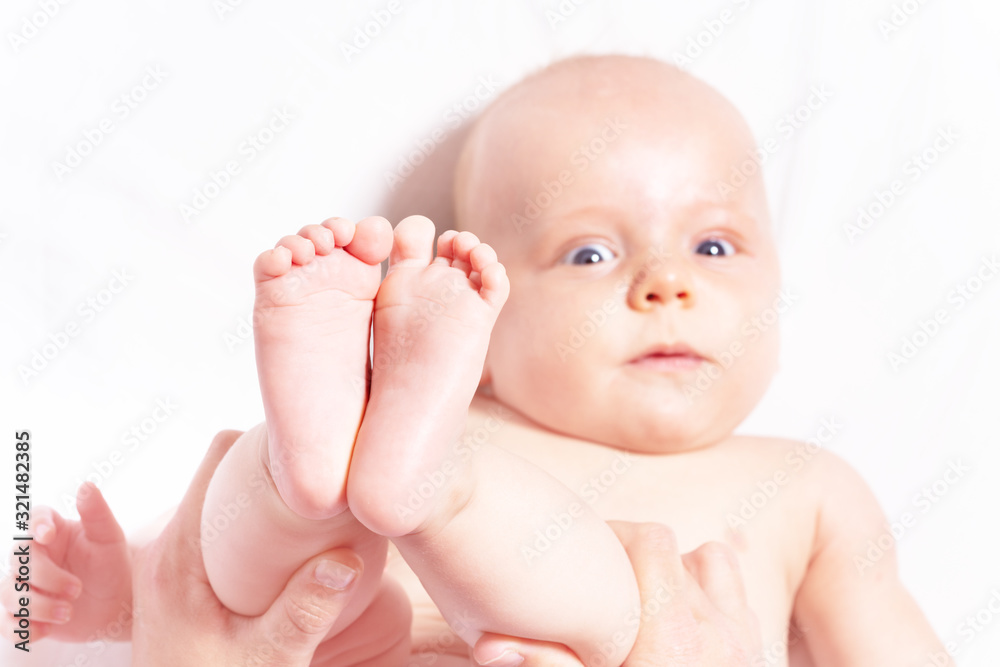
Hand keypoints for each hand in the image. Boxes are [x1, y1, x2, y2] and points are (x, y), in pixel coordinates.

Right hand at [1, 483, 131, 641]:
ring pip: (9, 593)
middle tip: (77, 589)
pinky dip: (23, 628)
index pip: (35, 519)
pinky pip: (8, 623)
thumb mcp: (110, 538)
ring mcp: (27, 585)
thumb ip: (97, 512)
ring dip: (36, 605)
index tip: (48, 535)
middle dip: (44, 577)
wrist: (118, 605)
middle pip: (18, 560)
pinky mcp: (26, 613)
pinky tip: (46, 630)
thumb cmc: (114, 565)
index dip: (36, 525)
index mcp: (55, 532)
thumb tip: (86, 485)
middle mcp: (36, 556)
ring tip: (68, 612)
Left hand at [131, 429, 409, 666]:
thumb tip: (348, 557)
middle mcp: (170, 549)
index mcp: (179, 555)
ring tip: (313, 501)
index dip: (261, 441)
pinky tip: (291, 543)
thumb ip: (304, 611)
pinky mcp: (185, 583)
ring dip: (261, 494)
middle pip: (220, 470)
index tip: (310, 450)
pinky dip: (253, 523)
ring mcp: (176, 565)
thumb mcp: (267, 661)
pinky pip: (219, 529)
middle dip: (270, 463)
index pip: (215, 458)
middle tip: (323, 473)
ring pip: (219, 498)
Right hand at [473, 522, 761, 666]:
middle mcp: (710, 628)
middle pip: (669, 550)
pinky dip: (707, 591)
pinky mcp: (753, 653)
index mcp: (667, 636)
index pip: (649, 539)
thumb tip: (487, 645)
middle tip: (598, 582)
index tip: (583, 556)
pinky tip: (680, 618)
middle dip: (631, 554)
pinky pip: (734, 595)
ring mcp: (738, 640)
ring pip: (706, 563)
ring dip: (674, 567)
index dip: (613, 535)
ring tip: (639, 596)